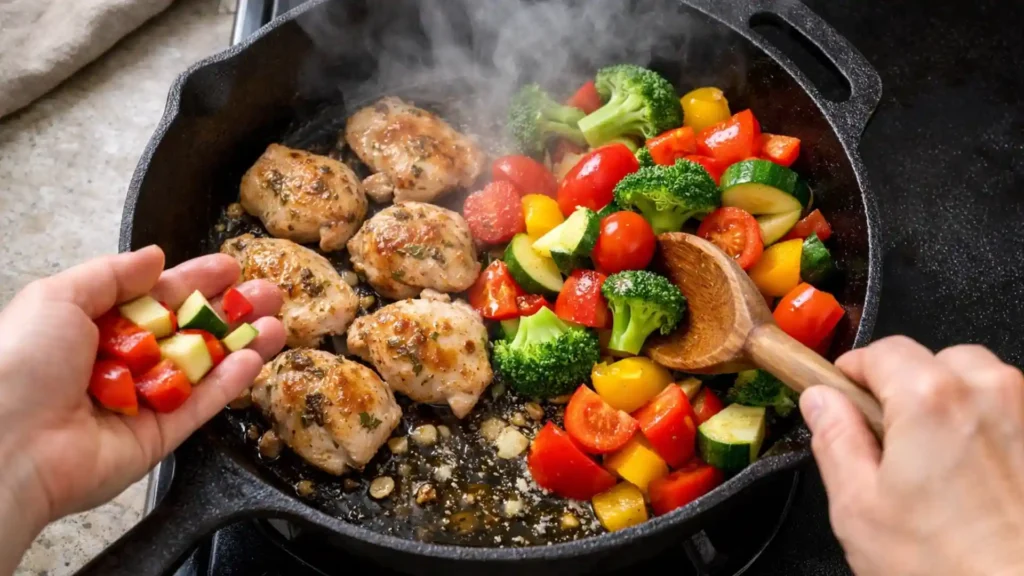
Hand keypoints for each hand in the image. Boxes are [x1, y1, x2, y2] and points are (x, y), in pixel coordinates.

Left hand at [0, 246, 285, 571]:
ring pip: (202, 368)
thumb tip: (153, 256)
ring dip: (241, 345)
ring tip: (278, 324)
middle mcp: (119, 363)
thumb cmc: (16, 364)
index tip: (230, 266)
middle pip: (187, 331)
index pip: (155, 297)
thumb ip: (112, 274)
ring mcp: (140, 401)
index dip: (194, 280)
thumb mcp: (57, 297)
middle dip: (230, 312)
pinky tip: (255, 359)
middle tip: (269, 294)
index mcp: (91, 327)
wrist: (5, 445)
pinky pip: (200, 406)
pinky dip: (229, 384)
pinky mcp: (156, 438)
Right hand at [801, 336, 1023, 575]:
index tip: (843, 399)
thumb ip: (834, 438)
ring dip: (953, 408)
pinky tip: (974, 483)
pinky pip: (1010, 416)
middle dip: (907, 390)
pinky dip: (989, 433)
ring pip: (979, 384)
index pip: (882, 350)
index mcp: (930, 398)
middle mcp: (988, 393)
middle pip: (935, 361)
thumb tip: (821, 401)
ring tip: (937, 468)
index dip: (854, 374)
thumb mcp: (858, 507)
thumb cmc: (949, 569)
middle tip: (889, 444)